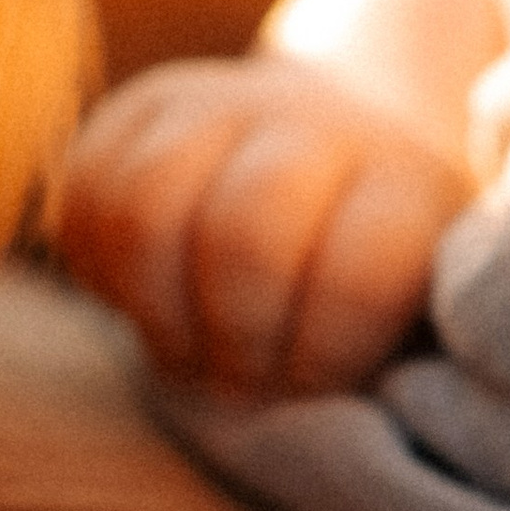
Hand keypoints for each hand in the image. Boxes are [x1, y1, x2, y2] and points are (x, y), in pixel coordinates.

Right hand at [59, 46, 471, 394]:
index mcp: (406, 187)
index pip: (356, 281)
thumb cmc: (388, 270)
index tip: (310, 387)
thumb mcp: (425, 315)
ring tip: (186, 354)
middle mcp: (314, 124)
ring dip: (156, 311)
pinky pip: (85, 191)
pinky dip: (100, 269)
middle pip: (242, 238)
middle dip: (233, 338)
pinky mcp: (141, 105)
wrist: (349, 137)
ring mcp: (220, 102)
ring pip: (144, 209)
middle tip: (240, 383)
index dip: (319, 361)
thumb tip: (316, 408)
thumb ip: (398, 360)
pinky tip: (147, 300)